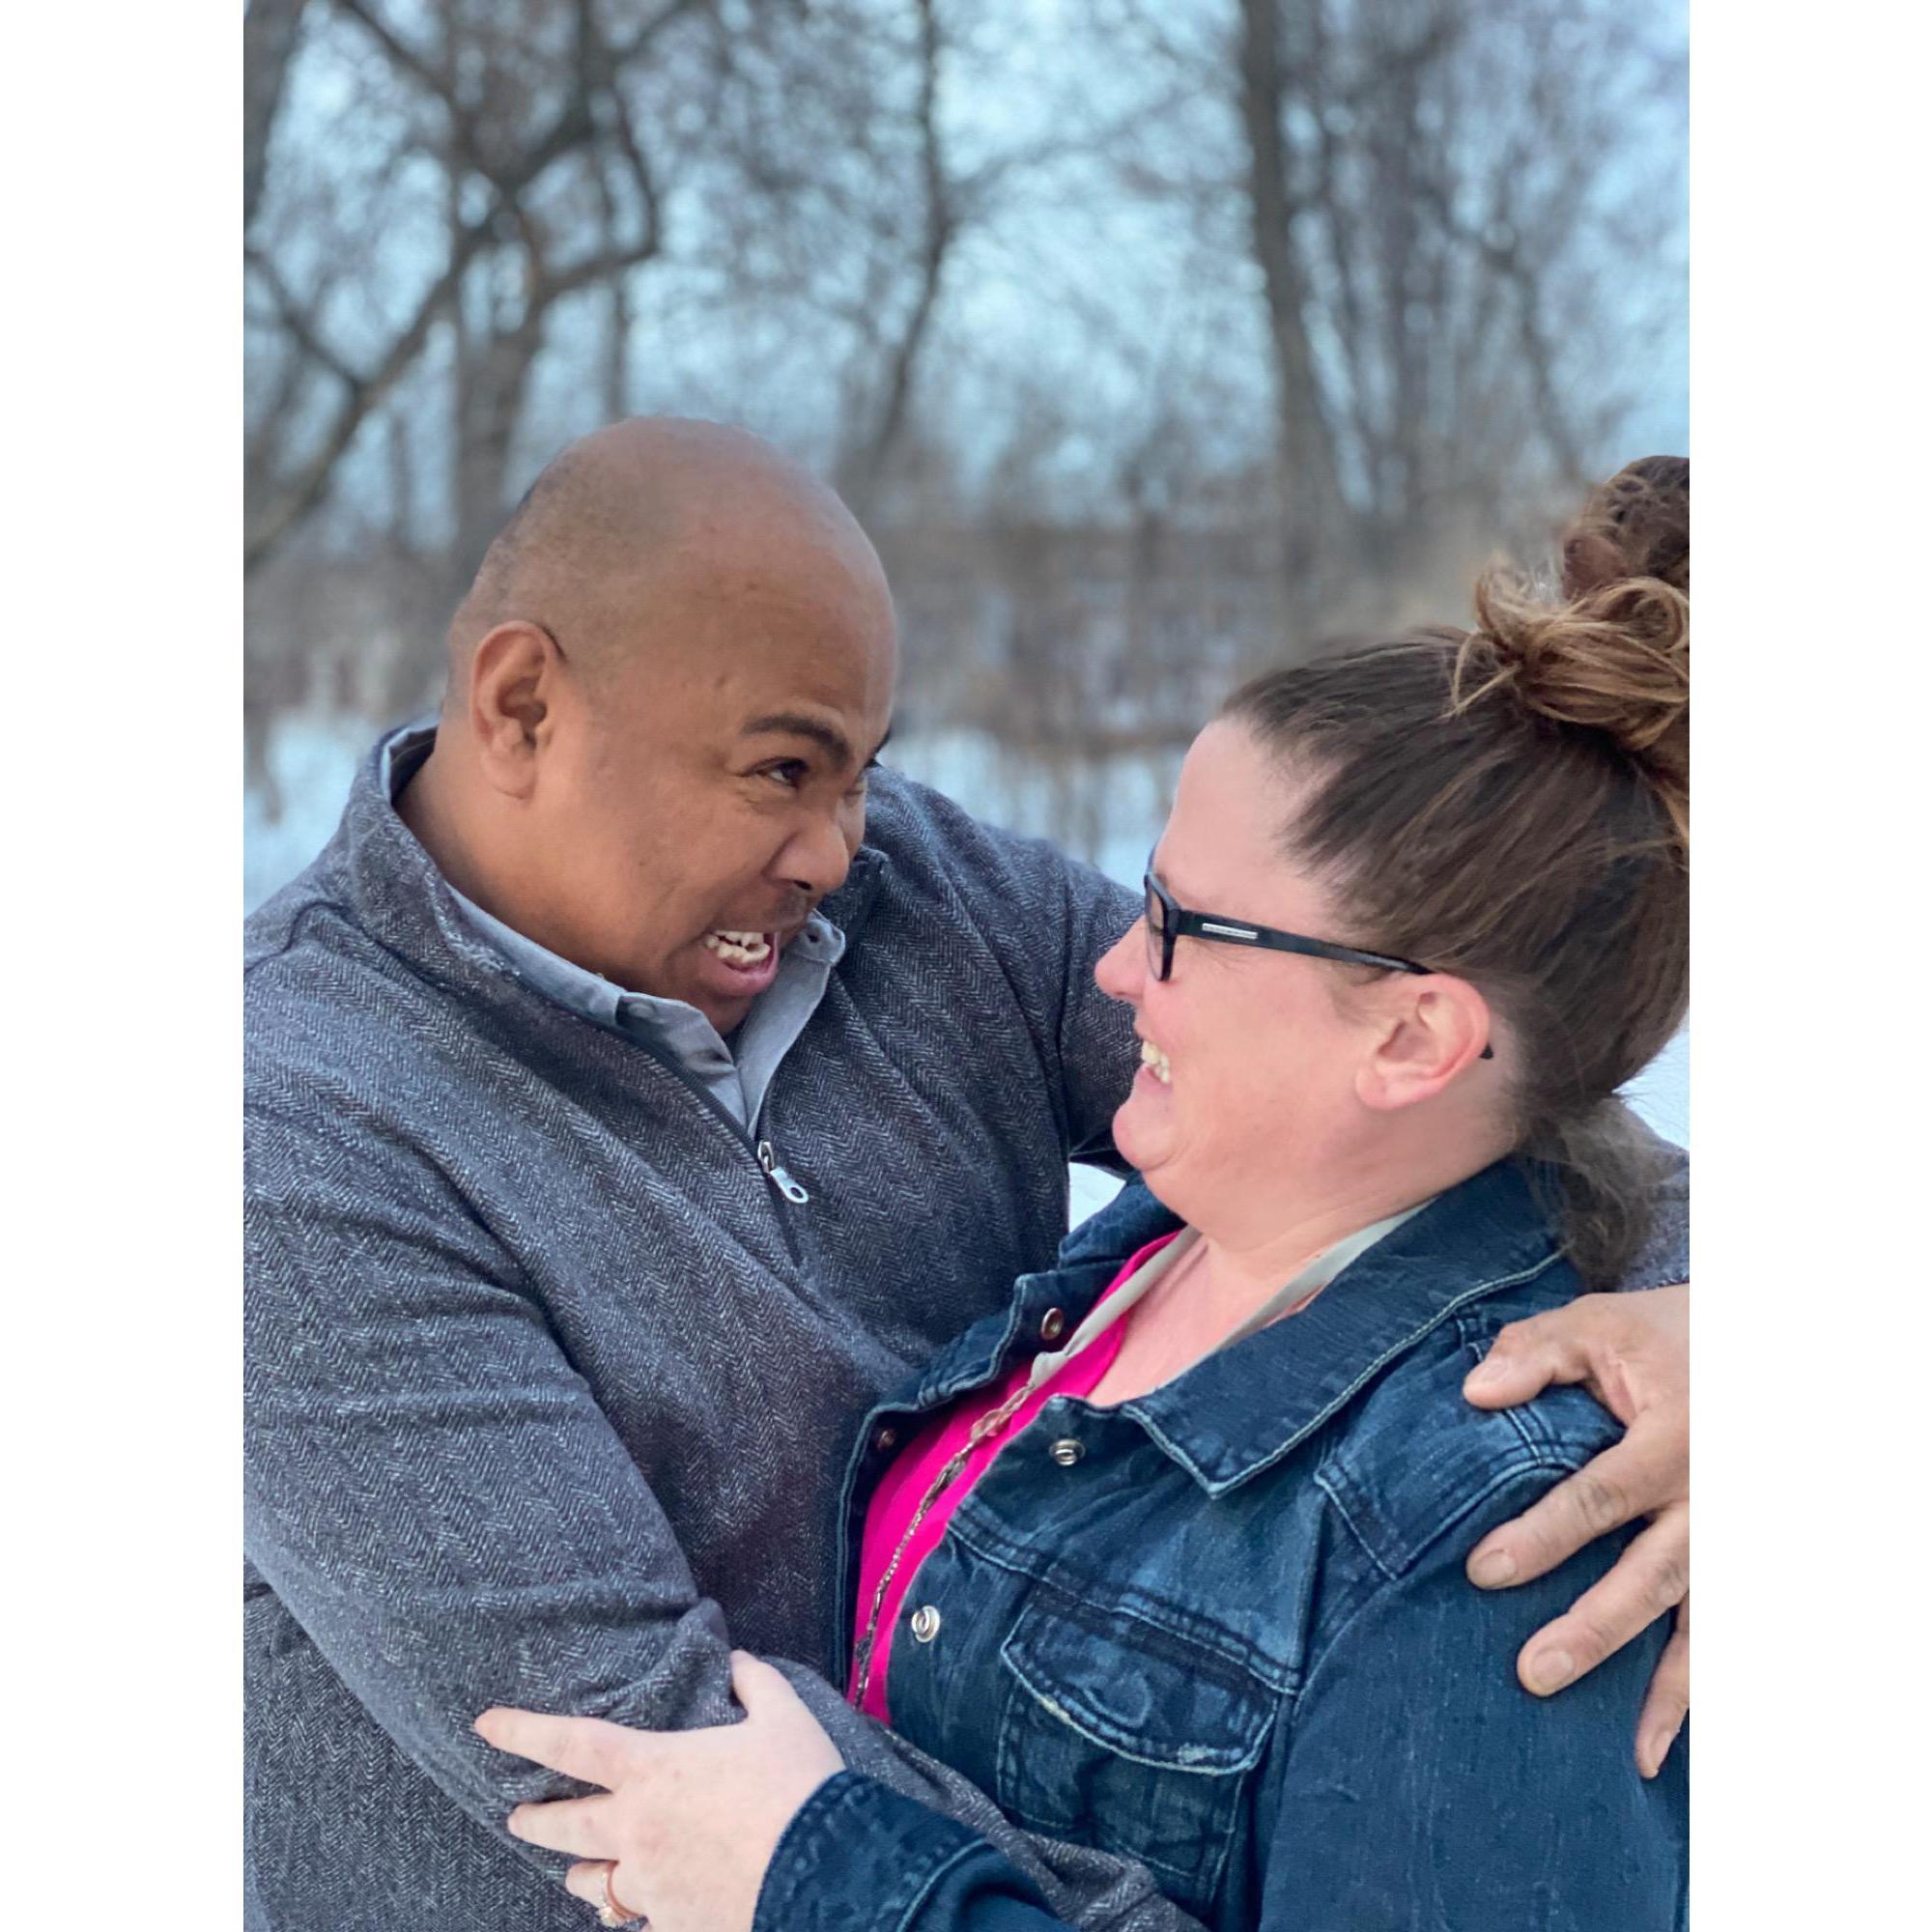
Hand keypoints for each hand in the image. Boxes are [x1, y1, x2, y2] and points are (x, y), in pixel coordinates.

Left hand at [477, 1651, 845, 1931]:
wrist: (826, 1874)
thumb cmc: (800, 1787)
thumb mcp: (783, 1718)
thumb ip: (755, 1683)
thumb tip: (739, 1660)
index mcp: (654, 1770)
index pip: (571, 1744)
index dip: (523, 1731)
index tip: (484, 1726)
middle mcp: (636, 1830)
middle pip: (563, 1826)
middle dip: (533, 1820)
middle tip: (516, 1817)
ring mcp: (650, 1886)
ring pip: (591, 1885)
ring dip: (581, 1873)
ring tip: (581, 1872)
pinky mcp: (671, 1926)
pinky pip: (638, 1922)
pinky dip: (636, 1913)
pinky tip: (643, 1910)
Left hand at [1462, 1282, 1688, 1776]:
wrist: (1753, 1352)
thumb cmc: (1659, 1341)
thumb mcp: (1598, 1326)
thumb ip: (1535, 1354)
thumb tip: (1476, 1393)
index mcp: (1673, 1439)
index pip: (1600, 1496)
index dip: (1545, 1535)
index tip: (1485, 1570)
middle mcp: (1711, 1501)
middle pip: (1651, 1576)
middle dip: (1595, 1628)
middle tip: (1533, 1673)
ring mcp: (1732, 1540)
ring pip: (1700, 1623)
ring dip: (1666, 1689)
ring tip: (1630, 1749)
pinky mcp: (1737, 1563)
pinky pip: (1719, 1631)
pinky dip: (1696, 1688)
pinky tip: (1664, 1744)